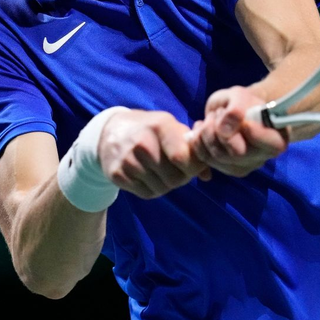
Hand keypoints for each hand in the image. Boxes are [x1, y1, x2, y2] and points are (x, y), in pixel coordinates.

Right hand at [97, 109, 211, 199]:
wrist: (112, 131)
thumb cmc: (150, 130)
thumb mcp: (172, 128)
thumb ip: (192, 148)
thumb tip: (207, 175)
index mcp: (160, 126)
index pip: (182, 158)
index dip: (193, 166)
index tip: (191, 164)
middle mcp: (143, 143)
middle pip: (175, 178)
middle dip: (181, 177)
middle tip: (176, 169)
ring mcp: (128, 160)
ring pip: (162, 189)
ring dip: (167, 184)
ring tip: (161, 171)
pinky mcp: (117, 175)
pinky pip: (147, 193)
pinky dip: (152, 189)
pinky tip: (148, 176)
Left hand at [188, 86, 287, 177]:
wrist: (231, 111)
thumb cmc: (241, 103)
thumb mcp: (240, 96)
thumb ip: (236, 108)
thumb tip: (225, 130)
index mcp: (277, 137)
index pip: (272, 145)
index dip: (256, 135)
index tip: (245, 122)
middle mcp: (263, 157)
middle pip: (237, 153)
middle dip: (220, 129)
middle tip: (219, 113)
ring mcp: (244, 166)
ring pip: (218, 156)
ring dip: (207, 132)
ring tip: (211, 119)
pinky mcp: (226, 169)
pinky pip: (205, 159)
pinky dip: (198, 142)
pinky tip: (202, 130)